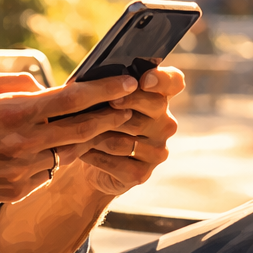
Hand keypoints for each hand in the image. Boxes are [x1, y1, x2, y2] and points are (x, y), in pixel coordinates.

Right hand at [0, 72, 140, 213]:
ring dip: (86, 139)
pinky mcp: (16, 191)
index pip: (73, 99)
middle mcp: (24, 144)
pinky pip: (47, 172)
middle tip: (128, 105)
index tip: (129, 81)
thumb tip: (43, 87)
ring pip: (68, 152)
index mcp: (14, 113)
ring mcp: (22, 171)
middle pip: (84, 128)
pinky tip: (52, 149)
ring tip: (100, 126)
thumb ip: (11, 82)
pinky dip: (54, 158)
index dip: (106, 89)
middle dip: (111, 115)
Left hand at [73, 66, 182, 196]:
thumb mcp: (103, 99)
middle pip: (151, 107)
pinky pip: (115, 161)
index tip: (144, 80)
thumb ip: (108, 88)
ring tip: (79, 131)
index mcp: (159, 98)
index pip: (173, 82)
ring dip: (98, 134)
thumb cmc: (98, 119)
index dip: (163, 80)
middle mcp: (165, 125)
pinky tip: (82, 151)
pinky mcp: (142, 173)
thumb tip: (96, 82)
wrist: (93, 160)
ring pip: (125, 138)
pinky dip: (94, 155)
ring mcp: (157, 151)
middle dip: (122, 104)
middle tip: (101, 103)